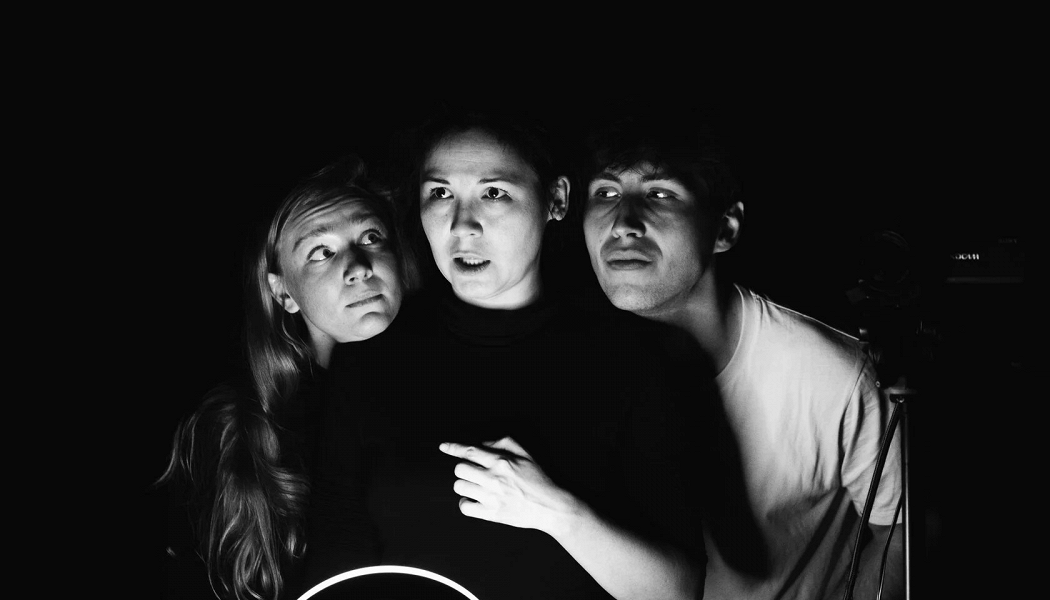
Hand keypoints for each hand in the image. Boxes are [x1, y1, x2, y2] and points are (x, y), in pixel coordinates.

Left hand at [438, 437, 578, 535]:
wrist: (550, 506)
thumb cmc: (538, 478)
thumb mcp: (525, 453)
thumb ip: (502, 443)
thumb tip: (482, 444)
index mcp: (501, 461)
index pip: (469, 451)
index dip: (453, 448)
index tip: (443, 446)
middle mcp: (493, 478)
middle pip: (460, 469)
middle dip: (464, 468)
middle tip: (474, 472)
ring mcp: (491, 497)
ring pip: (460, 487)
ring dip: (465, 485)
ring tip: (476, 486)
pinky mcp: (491, 514)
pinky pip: (464, 507)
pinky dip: (465, 503)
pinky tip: (474, 500)